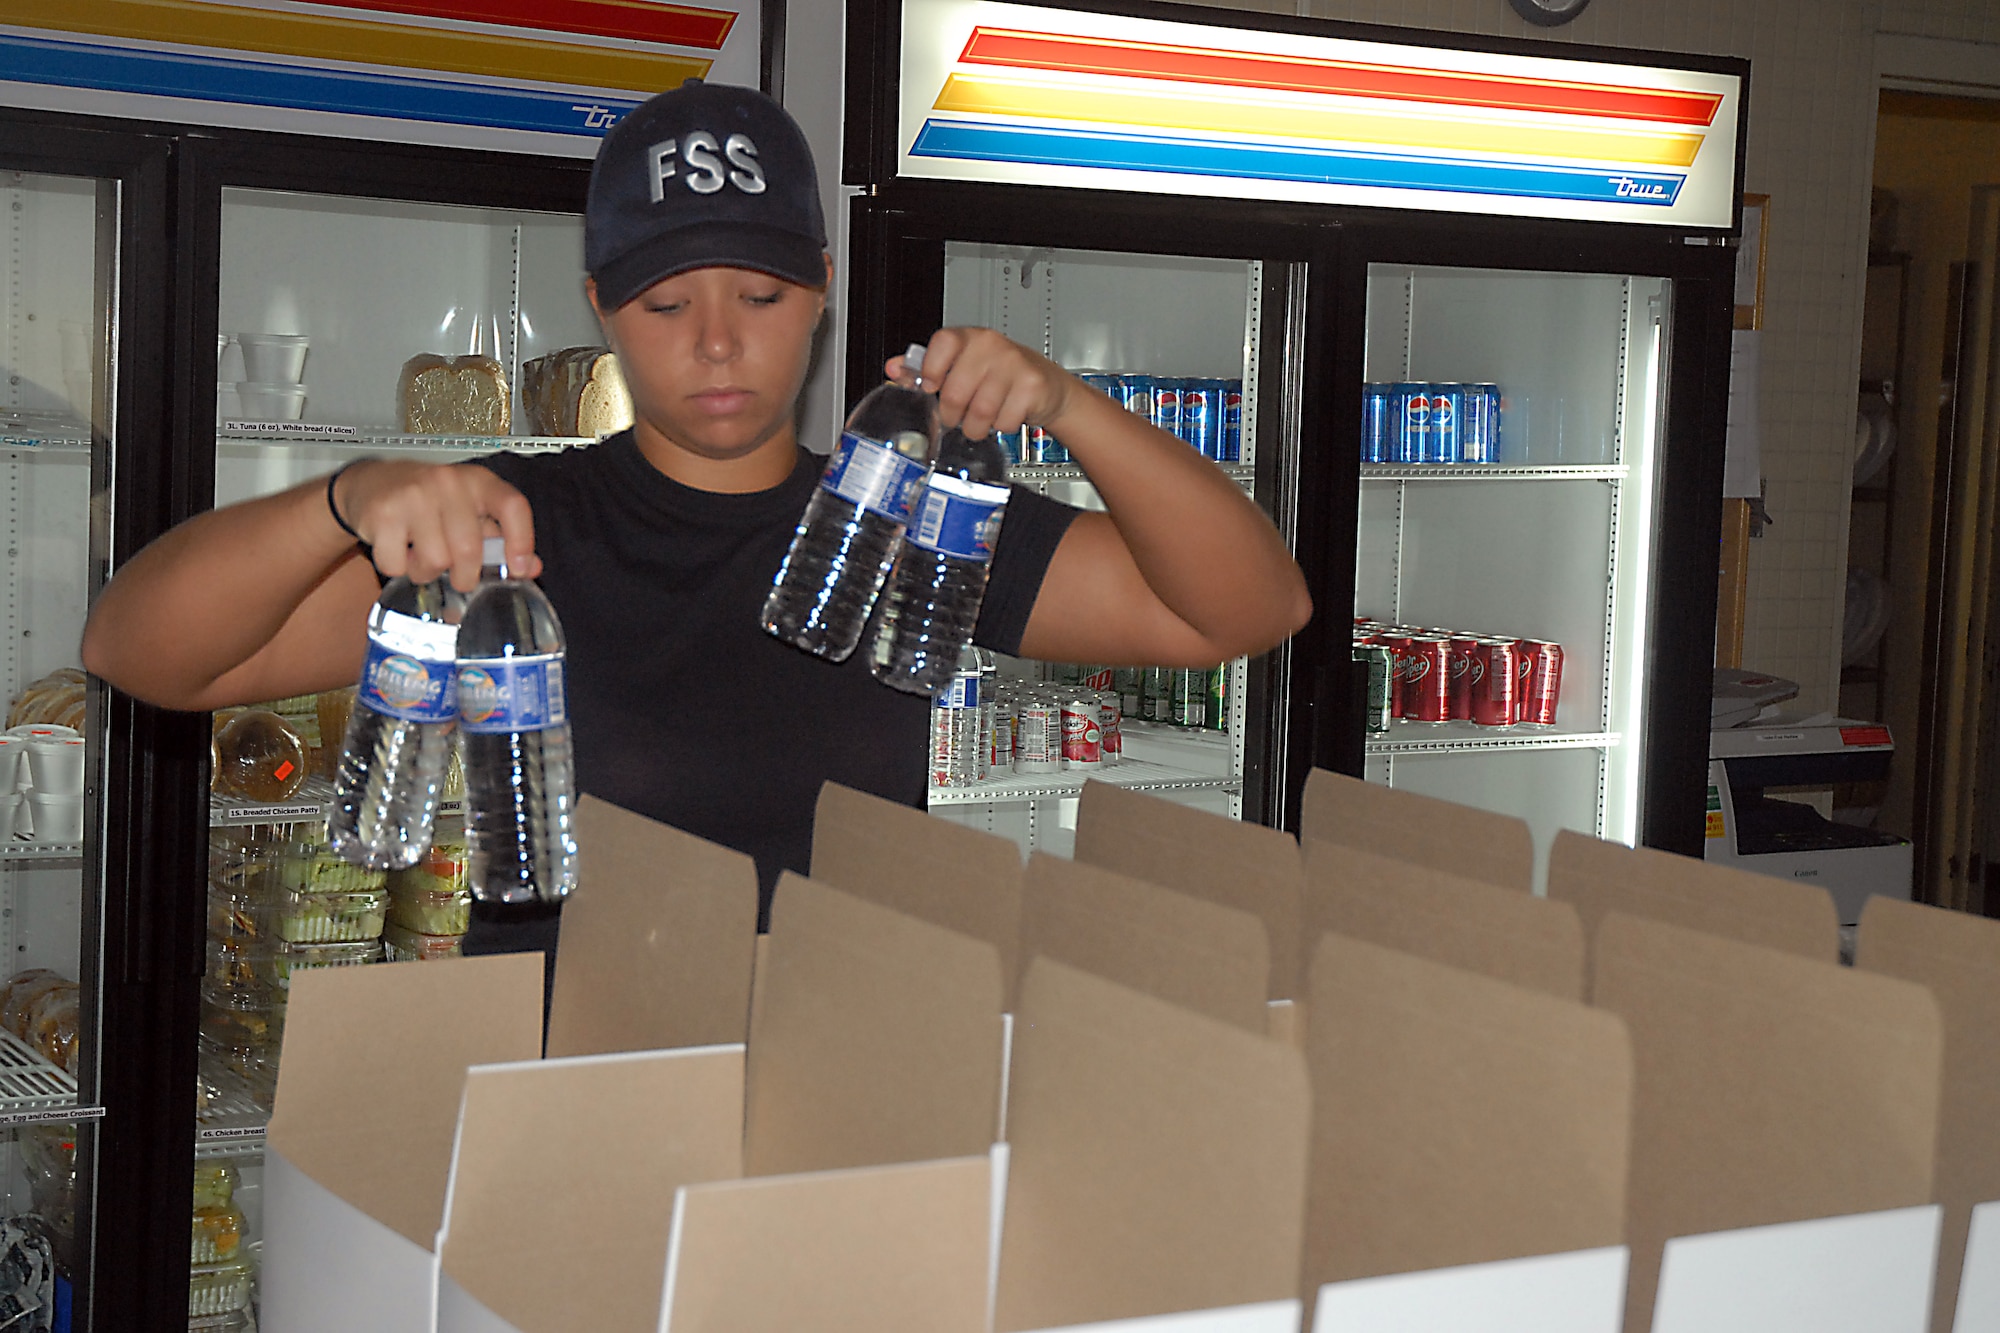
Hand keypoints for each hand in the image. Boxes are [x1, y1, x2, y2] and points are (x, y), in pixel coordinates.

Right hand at [330, 460, 540, 590]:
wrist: (370, 482)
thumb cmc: (427, 500)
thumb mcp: (469, 510)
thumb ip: (500, 538)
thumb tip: (530, 568)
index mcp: (478, 482)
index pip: (512, 506)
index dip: (522, 541)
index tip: (519, 569)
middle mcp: (448, 483)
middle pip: (468, 550)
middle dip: (465, 576)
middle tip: (457, 576)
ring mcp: (413, 495)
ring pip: (434, 562)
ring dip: (427, 572)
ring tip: (420, 555)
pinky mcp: (383, 513)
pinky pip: (397, 565)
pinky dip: (397, 569)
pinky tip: (397, 549)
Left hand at [885, 328, 1075, 440]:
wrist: (1046, 385)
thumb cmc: (1000, 376)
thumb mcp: (963, 367)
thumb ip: (926, 367)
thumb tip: (894, 368)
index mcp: (969, 337)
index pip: (943, 343)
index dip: (931, 369)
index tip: (931, 387)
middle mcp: (991, 346)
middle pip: (955, 391)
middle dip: (952, 414)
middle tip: (958, 415)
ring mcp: (1014, 364)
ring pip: (979, 412)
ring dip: (976, 426)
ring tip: (981, 419)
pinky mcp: (1032, 385)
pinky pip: (1003, 421)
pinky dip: (1001, 427)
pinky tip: (1004, 415)